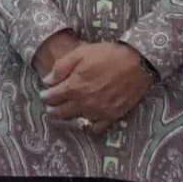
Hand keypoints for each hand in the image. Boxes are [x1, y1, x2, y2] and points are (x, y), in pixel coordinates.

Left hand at [34, 32, 152, 130]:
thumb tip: (47, 81)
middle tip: (50, 106)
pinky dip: (86, 126)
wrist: (138, 63)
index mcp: (73, 87)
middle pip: (60, 112)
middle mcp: (83, 103)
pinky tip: (83, 121)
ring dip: (65, 119)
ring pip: (74, 122)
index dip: (45, 96)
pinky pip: (94, 128)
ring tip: (63, 115)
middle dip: (52, 109)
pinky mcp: (111, 116)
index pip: (51, 97)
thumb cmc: (109, 55)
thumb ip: (61, 67)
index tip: (45, 94)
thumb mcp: (80, 53)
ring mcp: (97, 111)